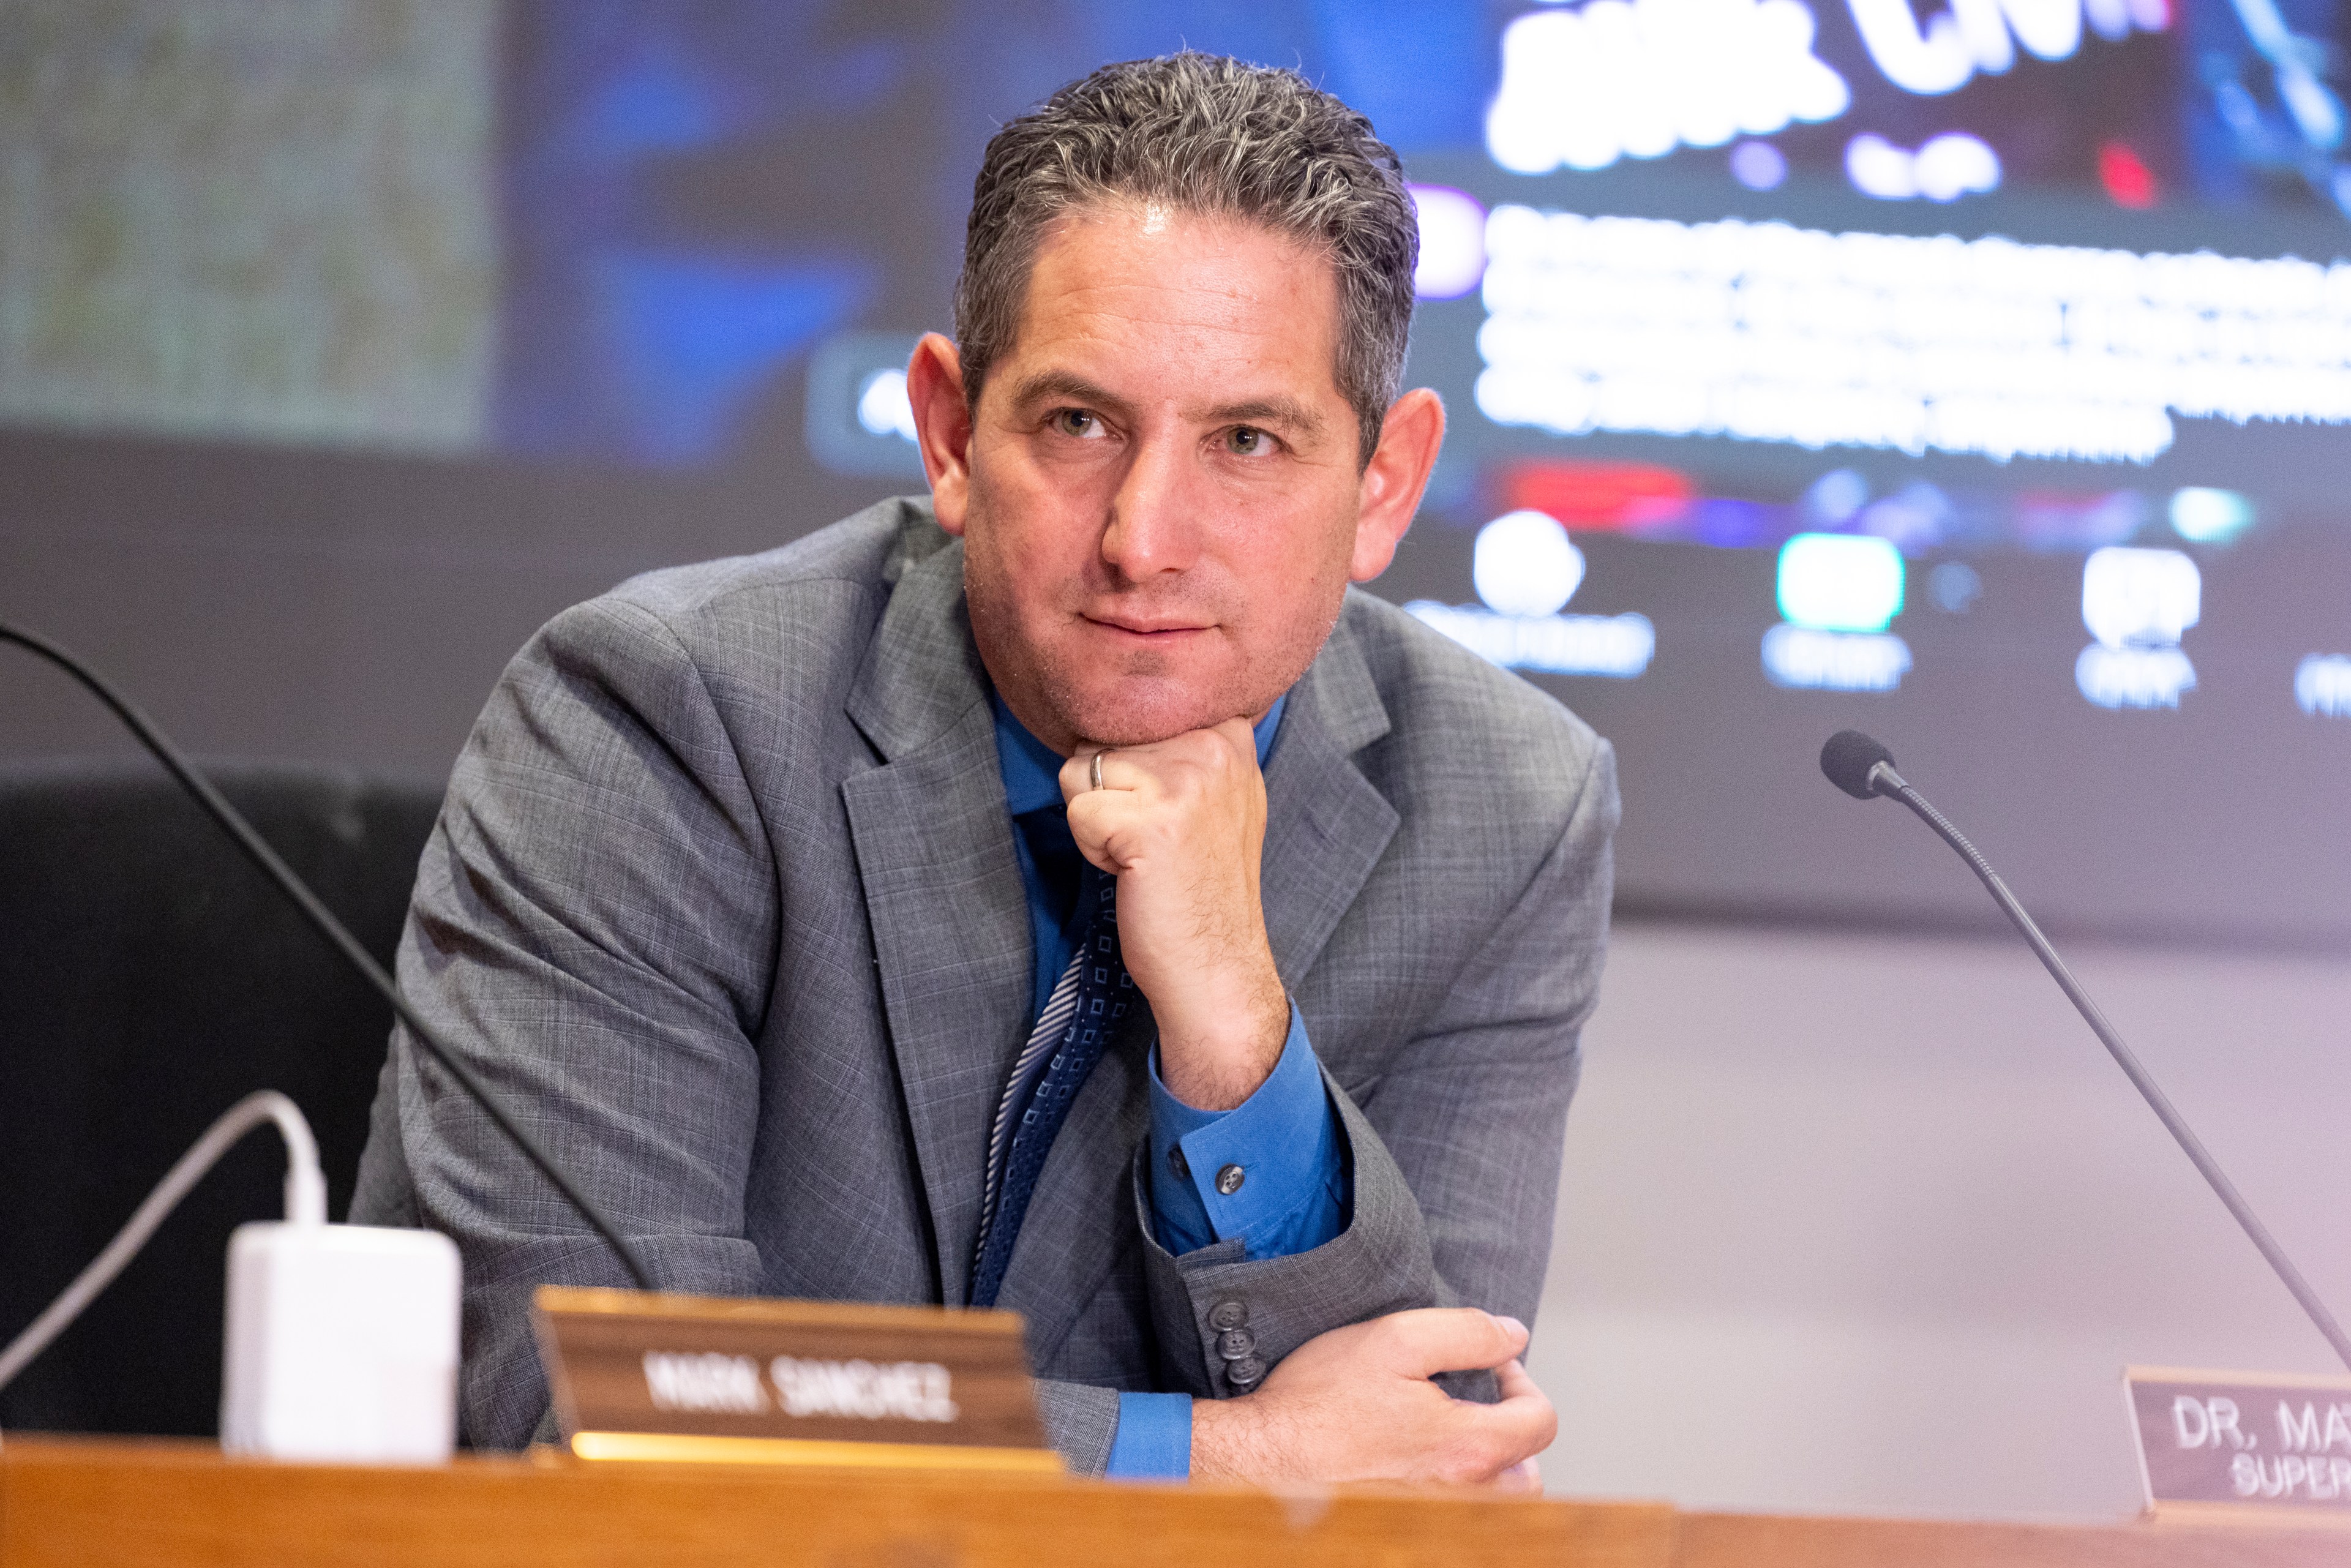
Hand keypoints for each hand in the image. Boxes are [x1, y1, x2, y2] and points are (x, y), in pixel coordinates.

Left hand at [1061, 721, 1287, 1110]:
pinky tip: (1135, 873)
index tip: (1168, 811)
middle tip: (1155, 840)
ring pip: (1083, 768)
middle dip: (1111, 792)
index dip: (1130, 763)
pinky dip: (1092, 849)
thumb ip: (1180, 740)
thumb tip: (1112, 697)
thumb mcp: (1216, 792)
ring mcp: (1185, 780)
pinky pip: (1079, 811)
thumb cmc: (1201, 884)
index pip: (1134, 707)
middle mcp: (1214, 744)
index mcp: (1229, 730)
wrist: (1217, 964)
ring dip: (1098, 817)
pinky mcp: (1152, 821)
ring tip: (1145, 854)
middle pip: (1103, 736)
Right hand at [1188, 1309, 1556, 1486]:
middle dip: (1513, 1429)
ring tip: (1449, 1430)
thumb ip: (1466, 1333)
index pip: (1540, 1421)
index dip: (1523, 1382)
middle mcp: (1459, 1495)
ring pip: (1494, 1500)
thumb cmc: (1318, 1403)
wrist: (1260, 1459)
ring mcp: (1432, 1516)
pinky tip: (1416, 1458)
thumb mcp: (1394, 1339)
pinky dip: (1452, 1484)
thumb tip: (1514, 1337)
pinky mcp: (1402, 1522)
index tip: (1490, 1366)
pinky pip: (1454, 1509)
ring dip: (1489, 1464)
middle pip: (1527, 1472)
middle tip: (1475, 1400)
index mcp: (1467, 1448)